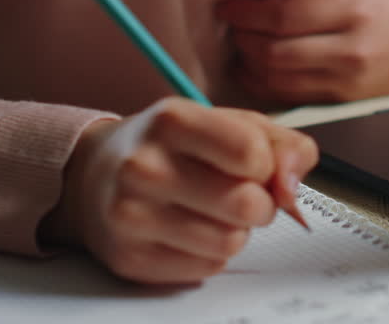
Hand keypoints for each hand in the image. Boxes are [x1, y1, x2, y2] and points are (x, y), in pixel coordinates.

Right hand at [42, 98, 317, 284]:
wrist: (95, 175)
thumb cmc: (175, 147)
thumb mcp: (228, 124)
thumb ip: (281, 145)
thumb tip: (293, 186)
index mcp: (172, 120)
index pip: (252, 153)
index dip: (267, 165)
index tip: (253, 164)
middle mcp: (144, 166)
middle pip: (247, 204)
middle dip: (259, 204)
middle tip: (241, 194)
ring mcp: (132, 216)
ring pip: (231, 241)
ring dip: (236, 230)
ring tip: (212, 211)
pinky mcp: (130, 258)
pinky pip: (207, 267)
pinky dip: (211, 252)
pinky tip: (188, 230)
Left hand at [215, 0, 388, 103]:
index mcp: (355, 10)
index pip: (283, 17)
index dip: (246, 13)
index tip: (227, 7)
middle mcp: (351, 52)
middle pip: (274, 53)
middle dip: (242, 40)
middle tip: (232, 26)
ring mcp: (349, 82)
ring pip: (279, 82)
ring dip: (249, 65)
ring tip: (241, 46)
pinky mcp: (347, 101)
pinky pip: (294, 98)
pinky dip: (267, 86)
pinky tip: (257, 70)